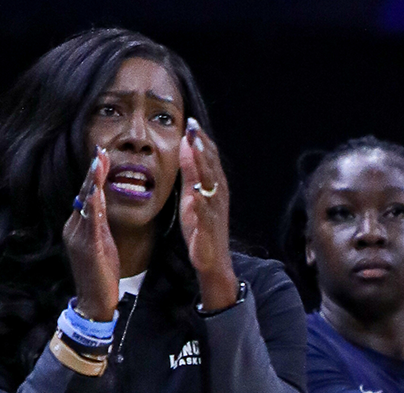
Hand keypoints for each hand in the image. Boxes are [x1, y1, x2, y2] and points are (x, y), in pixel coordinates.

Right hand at [62, 150, 120, 320]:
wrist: (95, 301)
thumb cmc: (102, 273)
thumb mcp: (102, 243)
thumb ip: (99, 223)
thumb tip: (101, 203)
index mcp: (78, 226)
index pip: (86, 195)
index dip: (93, 175)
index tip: (101, 155)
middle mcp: (74, 228)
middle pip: (84, 195)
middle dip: (92, 172)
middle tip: (100, 151)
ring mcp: (78, 237)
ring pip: (85, 205)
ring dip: (93, 183)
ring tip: (99, 164)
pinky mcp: (87, 248)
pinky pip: (90, 224)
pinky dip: (93, 207)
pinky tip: (96, 194)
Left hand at [177, 119, 238, 311]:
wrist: (212, 260)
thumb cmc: (201, 227)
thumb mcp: (192, 194)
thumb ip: (190, 171)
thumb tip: (184, 144)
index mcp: (216, 185)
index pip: (210, 157)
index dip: (201, 139)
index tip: (189, 121)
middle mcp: (219, 195)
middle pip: (211, 166)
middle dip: (202, 146)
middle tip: (192, 126)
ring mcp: (215, 211)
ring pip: (210, 184)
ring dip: (203, 166)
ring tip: (194, 149)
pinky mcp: (209, 229)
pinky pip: (205, 213)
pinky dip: (200, 203)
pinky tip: (194, 194)